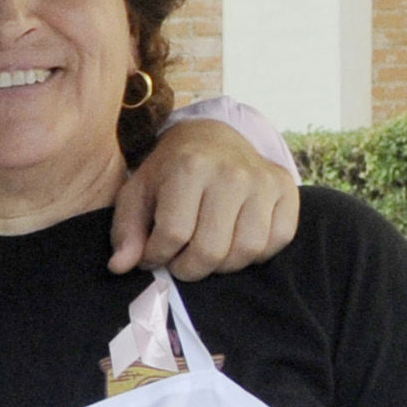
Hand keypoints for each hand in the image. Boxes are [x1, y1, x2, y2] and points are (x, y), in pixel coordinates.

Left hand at [110, 119, 298, 278]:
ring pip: (246, 251)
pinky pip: (277, 240)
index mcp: (189, 168)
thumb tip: (120, 266)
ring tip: (205, 252)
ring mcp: (263, 181)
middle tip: (179, 262)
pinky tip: (234, 241)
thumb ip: (126, 231)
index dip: (156, 257)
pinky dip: (255, 253)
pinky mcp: (286, 189)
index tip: (152, 255)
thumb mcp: (137, 193)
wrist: (211, 138)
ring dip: (222, 265)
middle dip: (188, 268)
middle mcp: (231, 173)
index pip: (173, 236)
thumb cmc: (169, 172)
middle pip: (211, 250)